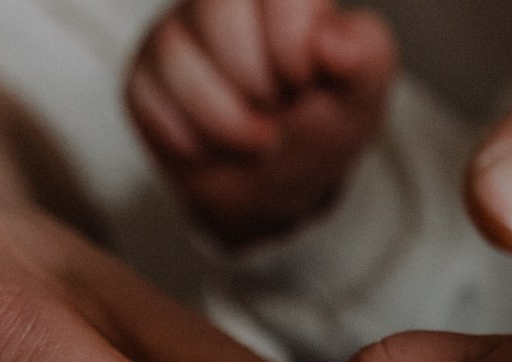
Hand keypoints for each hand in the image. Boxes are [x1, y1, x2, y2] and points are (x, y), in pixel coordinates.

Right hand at [126, 0, 397, 248]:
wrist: (275, 191)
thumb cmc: (319, 126)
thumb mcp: (361, 97)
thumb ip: (367, 57)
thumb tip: (335, 42)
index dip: (290, 42)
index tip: (305, 79)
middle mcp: (224, 0)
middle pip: (218, 9)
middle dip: (256, 83)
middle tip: (279, 111)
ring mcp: (177, 32)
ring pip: (176, 55)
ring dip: (224, 121)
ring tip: (254, 138)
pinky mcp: (144, 75)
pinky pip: (148, 96)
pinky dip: (189, 138)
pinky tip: (214, 144)